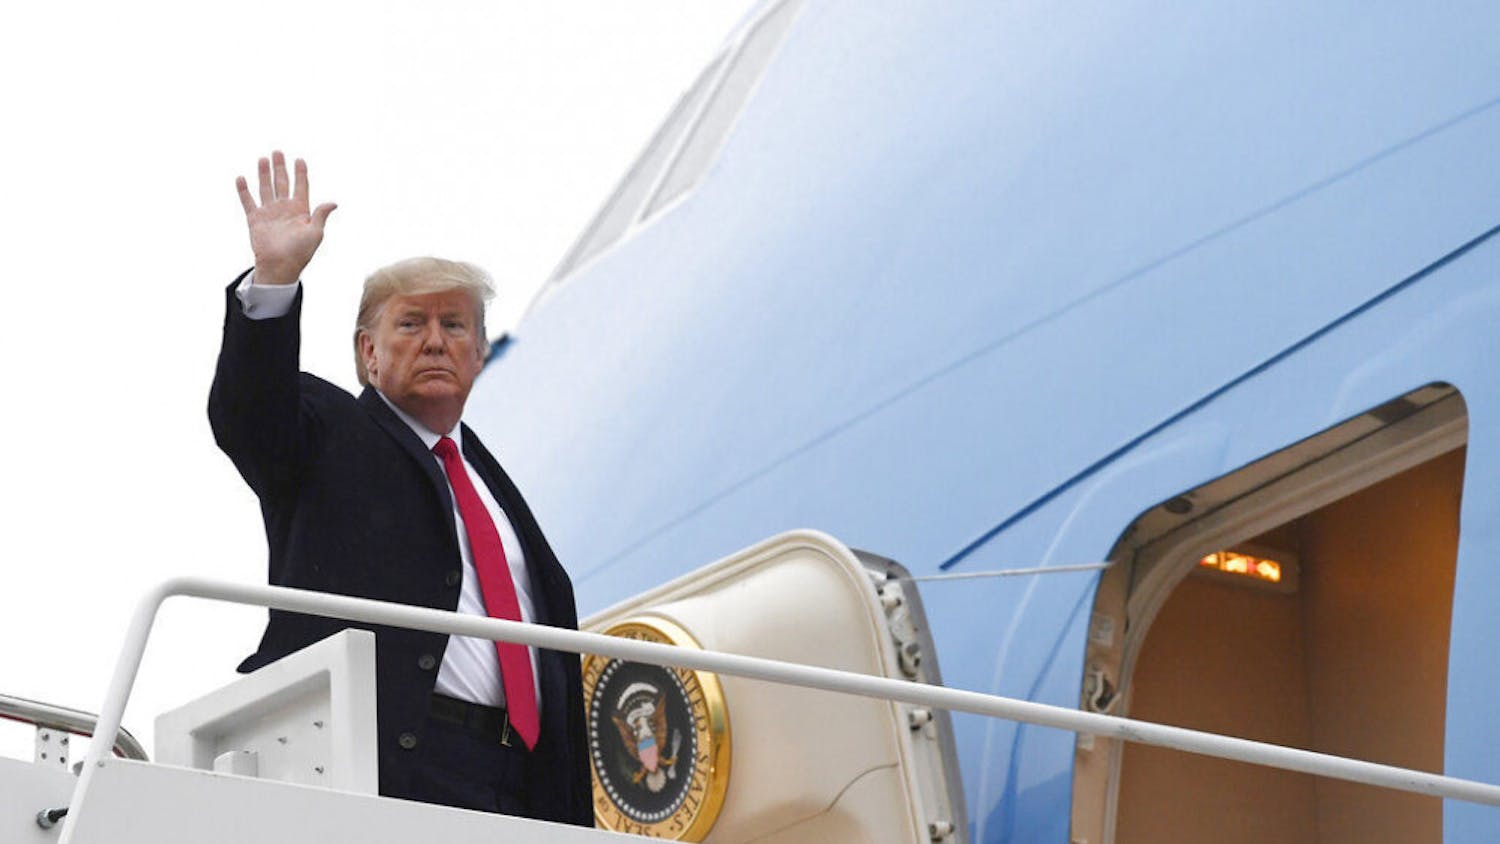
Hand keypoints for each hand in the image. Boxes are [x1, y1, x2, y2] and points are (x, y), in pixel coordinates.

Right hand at [235, 151, 336, 285]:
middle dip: (280, 167)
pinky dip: (244, 190)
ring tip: (263, 159)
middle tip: (277, 152)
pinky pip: (248, 202)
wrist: (280, 266)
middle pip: (282, 182)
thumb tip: (333, 202)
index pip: (301, 186)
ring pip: (266, 188)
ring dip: (264, 173)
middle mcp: (284, 208)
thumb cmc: (300, 253)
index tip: (300, 159)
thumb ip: (320, 215)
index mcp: (300, 210)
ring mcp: (269, 212)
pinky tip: (241, 178)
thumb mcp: (315, 233)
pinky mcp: (255, 219)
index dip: (301, 173)